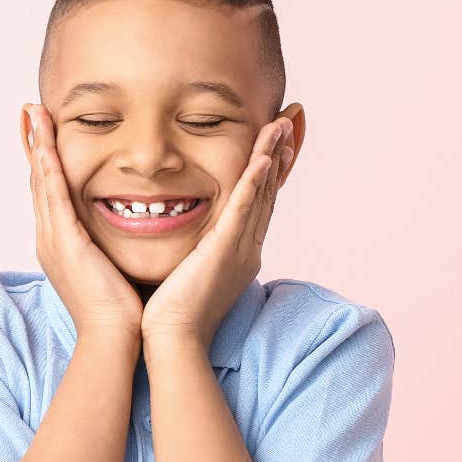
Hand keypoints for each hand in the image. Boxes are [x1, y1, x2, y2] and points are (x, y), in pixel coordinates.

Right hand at [22, 104, 142, 336]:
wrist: (114, 338)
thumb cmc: (121, 309)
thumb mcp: (112, 267)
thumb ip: (112, 244)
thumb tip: (130, 228)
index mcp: (61, 243)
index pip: (50, 192)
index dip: (45, 160)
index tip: (44, 131)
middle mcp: (50, 237)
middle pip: (38, 180)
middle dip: (34, 144)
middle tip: (29, 110)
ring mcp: (54, 239)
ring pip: (42, 181)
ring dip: (37, 145)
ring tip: (33, 113)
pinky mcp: (65, 242)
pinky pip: (54, 196)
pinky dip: (49, 167)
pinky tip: (46, 144)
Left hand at [140, 118, 292, 346]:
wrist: (173, 341)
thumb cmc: (172, 313)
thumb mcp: (190, 270)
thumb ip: (194, 249)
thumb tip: (187, 234)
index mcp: (237, 252)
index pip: (255, 202)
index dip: (267, 170)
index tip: (274, 140)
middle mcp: (246, 249)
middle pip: (266, 193)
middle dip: (278, 155)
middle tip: (289, 120)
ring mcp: (238, 250)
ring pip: (259, 196)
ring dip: (271, 158)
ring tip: (280, 125)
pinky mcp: (224, 253)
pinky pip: (241, 212)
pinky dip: (253, 185)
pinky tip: (261, 160)